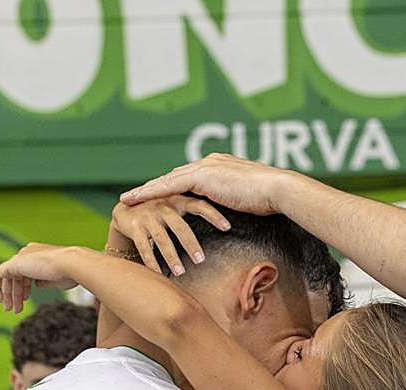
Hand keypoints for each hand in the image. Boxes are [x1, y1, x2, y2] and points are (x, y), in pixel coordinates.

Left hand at [0, 244, 78, 313]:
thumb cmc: (69, 273)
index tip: (24, 301)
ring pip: (7, 277)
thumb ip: (44, 282)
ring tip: (9, 309)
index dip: (23, 288)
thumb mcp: (55, 280)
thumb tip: (37, 285)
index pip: (26, 273)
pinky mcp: (14, 263)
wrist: (70, 264)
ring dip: (8, 294)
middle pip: (16, 276)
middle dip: (15, 294)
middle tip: (14, 309)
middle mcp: (28, 254)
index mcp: (38, 255)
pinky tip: (0, 300)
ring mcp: (21, 257)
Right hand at [110, 196, 230, 276]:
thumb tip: (232, 220)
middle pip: (180, 226)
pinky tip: (158, 274)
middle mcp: (163, 206)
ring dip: (171, 257)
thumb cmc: (160, 211)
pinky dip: (151, 261)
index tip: (227, 228)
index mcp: (178, 199)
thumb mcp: (179, 206)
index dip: (214, 215)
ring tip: (181, 272)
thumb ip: (199, 208)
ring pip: (161, 238)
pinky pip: (143, 246)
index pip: (199, 205)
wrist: (126, 209)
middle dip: (190, 244)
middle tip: (201, 260)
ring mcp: (148, 216)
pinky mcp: (134, 226)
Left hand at [120, 153, 291, 215]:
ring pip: (167, 180)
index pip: (188, 176)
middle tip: (134, 196)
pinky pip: (169, 186)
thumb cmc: (269, 199)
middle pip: (173, 176)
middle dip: (153, 186)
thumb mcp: (246, 198)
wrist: (277, 189)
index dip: (170, 186)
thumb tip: (232, 211)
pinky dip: (151, 192)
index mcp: (219, 166)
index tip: (155, 195)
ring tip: (127, 199)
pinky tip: (136, 199)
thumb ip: (233, 199)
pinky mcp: (202, 177)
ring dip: (146, 190)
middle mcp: (209, 162)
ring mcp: (205, 167)